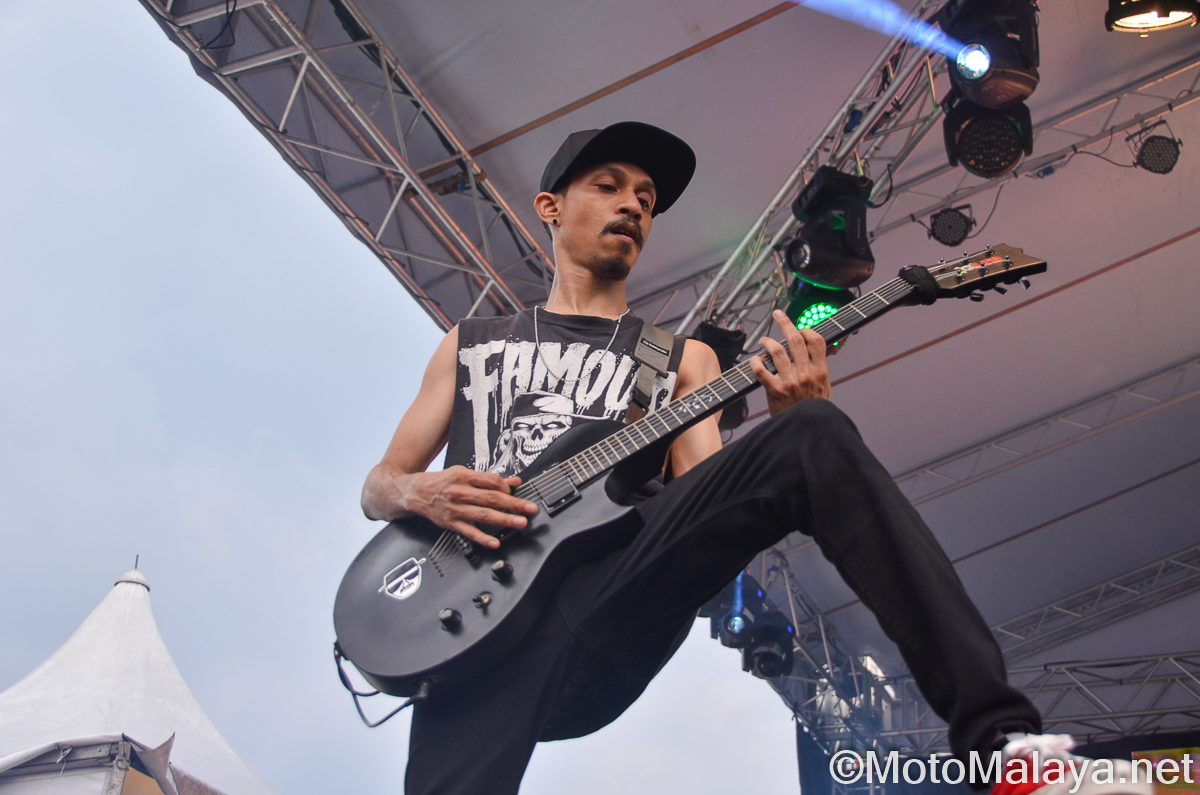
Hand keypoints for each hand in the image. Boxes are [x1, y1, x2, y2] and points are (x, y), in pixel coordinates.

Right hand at [403, 466, 538, 548]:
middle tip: (529, 509)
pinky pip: (469, 532)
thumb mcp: (463, 473)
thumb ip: (489, 479)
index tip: (517, 493)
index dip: (506, 488)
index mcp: (463, 476)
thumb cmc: (441, 482)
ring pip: (483, 515)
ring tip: (520, 522)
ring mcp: (455, 509)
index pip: (491, 481)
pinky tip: (495, 542)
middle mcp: (459, 492)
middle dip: (513, 504)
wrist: (415, 493)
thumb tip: (513, 482)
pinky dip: (483, 538)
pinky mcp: (451, 523)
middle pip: (491, 498)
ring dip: (504, 519)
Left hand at [750, 310, 831, 415]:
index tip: (800, 328)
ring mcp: (790, 382)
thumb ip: (820, 368)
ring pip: (777, 352)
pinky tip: (755, 361)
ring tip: (763, 341)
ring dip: (767, 342)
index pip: (816, 341)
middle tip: (778, 315)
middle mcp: (805, 374)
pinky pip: (761, 371)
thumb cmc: (812, 408)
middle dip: (785, 323)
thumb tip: (818, 351)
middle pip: (795, 340)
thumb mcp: (824, 387)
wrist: (805, 429)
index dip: (807, 330)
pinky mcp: (775, 391)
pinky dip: (756, 363)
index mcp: (820, 371)